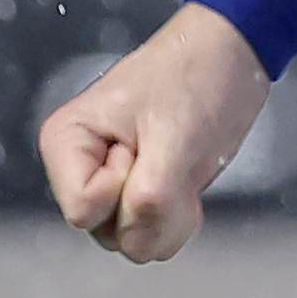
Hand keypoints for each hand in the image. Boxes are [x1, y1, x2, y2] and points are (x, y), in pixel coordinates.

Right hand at [38, 5, 270, 262]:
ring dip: (170, 214)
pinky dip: (179, 218)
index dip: (123, 189)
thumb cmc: (195, 77)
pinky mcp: (139, 195)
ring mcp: (110, 186)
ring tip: (182, 163)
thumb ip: (151, 196)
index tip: (142, 144)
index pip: (82, 212)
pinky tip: (187, 179)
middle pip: (108, 232)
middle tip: (170, 153)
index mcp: (66, 143)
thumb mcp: (175, 135)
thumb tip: (138, 239)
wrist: (230, 56)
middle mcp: (79, 170)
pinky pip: (154, 237)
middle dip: (152, 207)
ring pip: (133, 241)